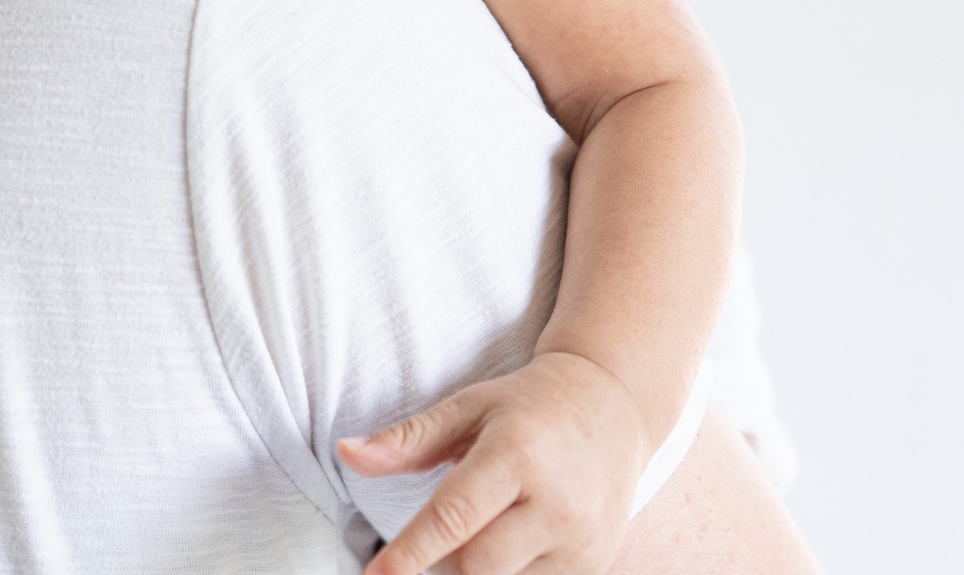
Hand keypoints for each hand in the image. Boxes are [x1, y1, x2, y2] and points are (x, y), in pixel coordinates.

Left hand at [337, 350, 651, 574]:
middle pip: (474, 566)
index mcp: (518, 454)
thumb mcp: (469, 406)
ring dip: (477, 565)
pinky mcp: (593, 564)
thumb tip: (347, 453)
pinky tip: (519, 532)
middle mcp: (556, 502)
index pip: (453, 517)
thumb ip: (408, 438)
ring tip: (492, 518)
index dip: (410, 554)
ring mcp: (580, 539)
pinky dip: (509, 569)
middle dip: (442, 559)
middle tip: (446, 525)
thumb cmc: (530, 405)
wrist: (616, 404)